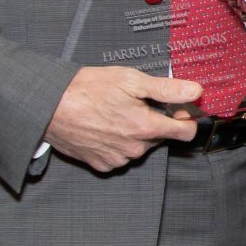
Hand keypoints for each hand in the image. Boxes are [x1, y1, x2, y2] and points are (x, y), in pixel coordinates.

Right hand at [46, 66, 202, 172]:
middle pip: (161, 137)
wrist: (49, 106)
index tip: (177, 108)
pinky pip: (120, 155)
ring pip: (140, 146)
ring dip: (134, 132)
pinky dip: (117, 143)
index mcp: (146, 127)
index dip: (185, 118)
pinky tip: (104, 128)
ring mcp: (118, 159)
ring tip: (114, 114)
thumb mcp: (130, 80)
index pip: (186, 133)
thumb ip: (167, 89)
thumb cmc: (87, 89)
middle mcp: (135, 149)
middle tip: (134, 104)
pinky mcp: (101, 165)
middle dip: (154, 121)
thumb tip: (196, 92)